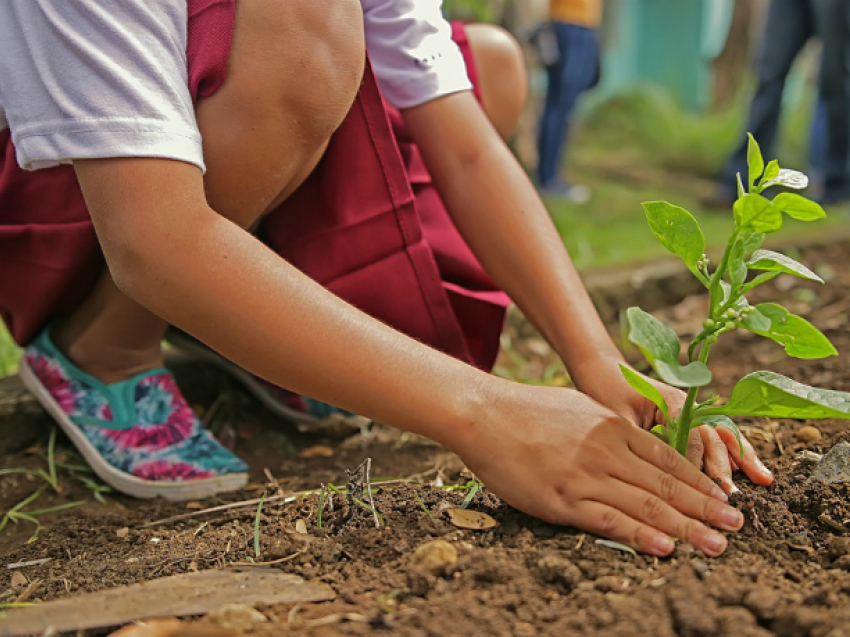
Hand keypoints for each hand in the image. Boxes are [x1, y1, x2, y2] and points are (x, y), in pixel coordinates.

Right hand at [454, 381, 744, 556]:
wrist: (484, 414)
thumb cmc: (527, 410)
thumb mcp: (579, 408)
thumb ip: (608, 428)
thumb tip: (632, 443)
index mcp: (613, 427)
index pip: (668, 460)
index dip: (700, 482)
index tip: (723, 498)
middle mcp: (607, 451)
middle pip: (667, 485)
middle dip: (706, 508)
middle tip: (737, 526)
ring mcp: (586, 476)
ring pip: (646, 506)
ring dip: (687, 527)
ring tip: (716, 544)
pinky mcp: (562, 499)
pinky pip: (609, 520)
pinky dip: (640, 536)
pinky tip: (666, 548)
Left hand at [570, 355, 773, 494]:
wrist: (602, 370)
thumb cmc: (605, 392)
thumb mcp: (617, 418)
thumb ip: (639, 441)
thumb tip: (655, 474)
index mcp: (671, 402)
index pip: (692, 437)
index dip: (698, 465)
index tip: (704, 491)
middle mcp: (687, 405)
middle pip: (713, 437)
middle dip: (725, 467)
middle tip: (733, 496)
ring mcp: (691, 411)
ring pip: (722, 435)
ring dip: (742, 458)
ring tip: (764, 480)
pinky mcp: (689, 418)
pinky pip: (716, 435)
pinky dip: (734, 452)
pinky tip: (753, 470)